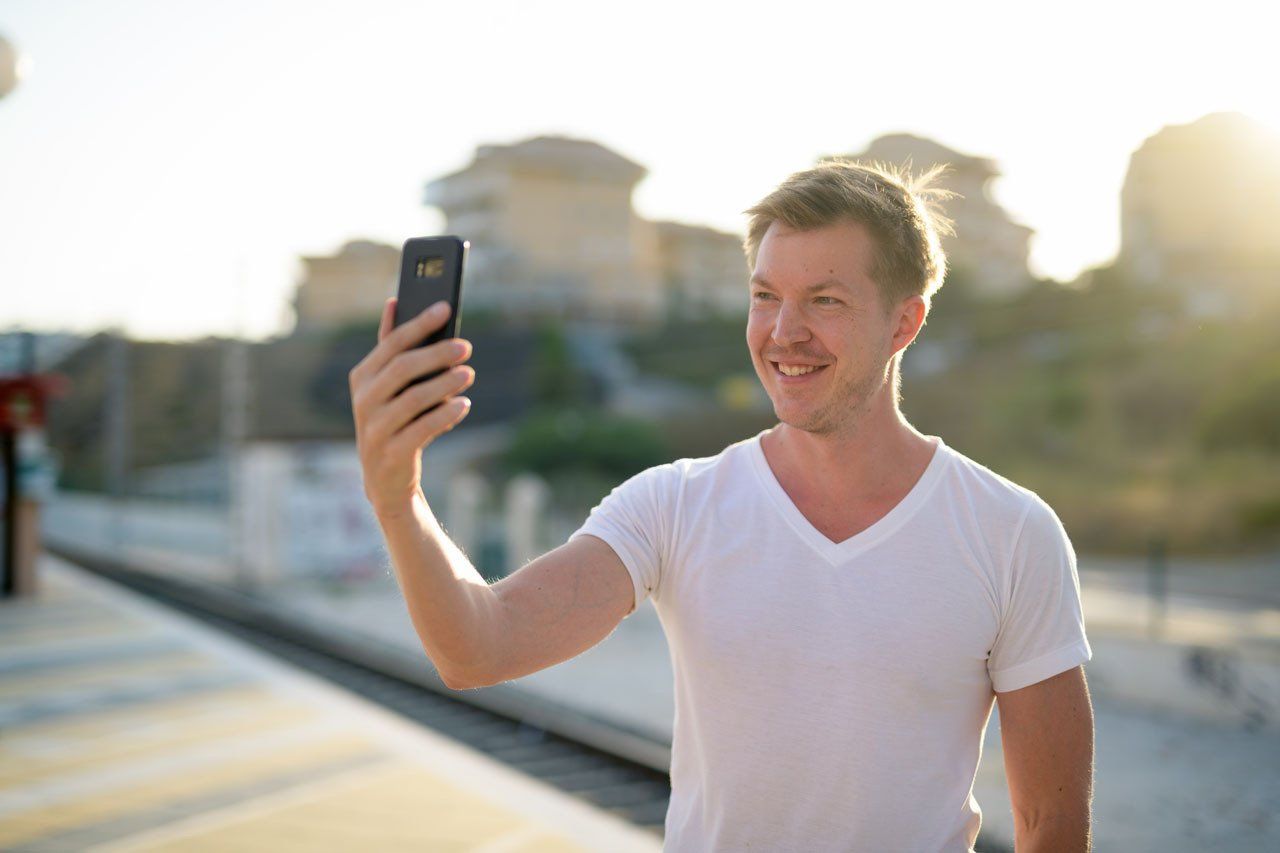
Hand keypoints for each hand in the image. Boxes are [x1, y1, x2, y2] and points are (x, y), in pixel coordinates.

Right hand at [349, 297, 474, 515]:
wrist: (386, 478)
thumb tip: (393, 302)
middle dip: (436, 354)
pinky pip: (421, 429)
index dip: (418, 324)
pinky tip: (464, 405)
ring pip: (413, 399)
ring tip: (468, 374)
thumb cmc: (393, 420)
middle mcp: (364, 401)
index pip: (391, 344)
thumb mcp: (387, 385)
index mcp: (362, 377)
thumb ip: (390, 347)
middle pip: (402, 368)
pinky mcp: (391, 454)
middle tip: (465, 347)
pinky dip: (445, 415)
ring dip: (445, 384)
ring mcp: (374, 429)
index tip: (445, 308)